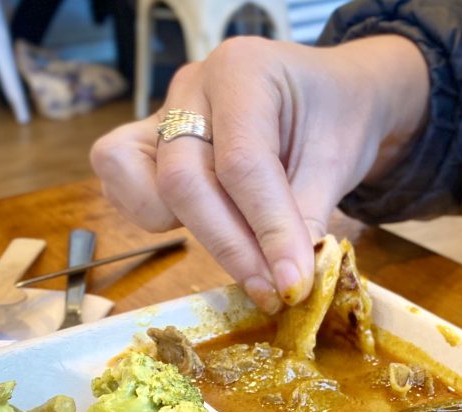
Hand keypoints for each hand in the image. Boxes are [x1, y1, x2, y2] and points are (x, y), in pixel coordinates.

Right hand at [91, 36, 428, 311]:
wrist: (331, 96)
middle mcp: (192, 86)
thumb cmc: (335, 119)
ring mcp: (163, 113)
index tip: (293, 284)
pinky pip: (125, 182)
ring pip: (144, 184)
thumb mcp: (337, 163)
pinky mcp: (150, 144)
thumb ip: (306, 218)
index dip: (267, 231)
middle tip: (273, 291)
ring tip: (248, 257)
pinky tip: (213, 230)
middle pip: (183, 178)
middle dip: (230, 247)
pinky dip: (156, 217)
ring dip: (193, 233)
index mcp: (243, 71)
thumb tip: (288, 282)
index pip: (242, 163)